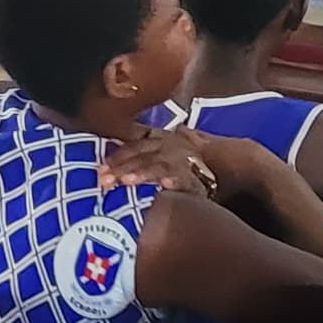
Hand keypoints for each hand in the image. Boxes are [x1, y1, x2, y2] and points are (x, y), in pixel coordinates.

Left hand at [100, 127, 218, 197]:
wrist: (221, 160)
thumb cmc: (182, 158)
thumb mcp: (161, 148)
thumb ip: (140, 152)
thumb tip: (108, 165)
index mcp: (159, 138)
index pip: (133, 144)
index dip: (117, 155)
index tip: (100, 168)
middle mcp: (169, 145)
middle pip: (142, 153)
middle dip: (122, 166)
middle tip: (105, 180)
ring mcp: (182, 160)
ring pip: (159, 164)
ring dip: (142, 172)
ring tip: (127, 181)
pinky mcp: (196, 178)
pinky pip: (185, 178)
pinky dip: (175, 180)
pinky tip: (165, 185)